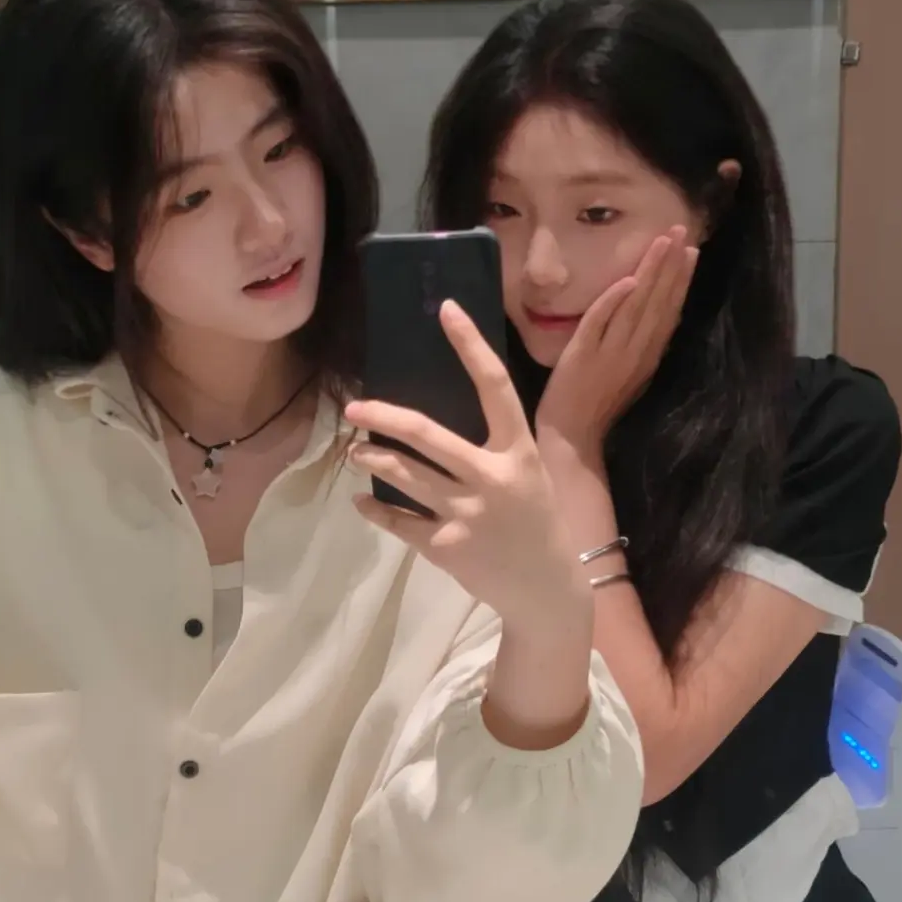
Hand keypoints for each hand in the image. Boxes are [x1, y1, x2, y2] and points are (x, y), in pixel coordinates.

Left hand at [346, 301, 572, 625]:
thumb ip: (493, 446)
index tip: (446, 309)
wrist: (547, 592)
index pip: (495, 386)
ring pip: (404, 476)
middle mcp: (493, 478)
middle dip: (384, 417)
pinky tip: (362, 501)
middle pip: (428, 435)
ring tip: (356, 450)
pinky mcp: (446, 548)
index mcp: (519, 452)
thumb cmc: (536, 522)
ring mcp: (467, 515)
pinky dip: (375, 510)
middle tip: (354, 406)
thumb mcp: (529, 474)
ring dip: (372, 458)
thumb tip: (436, 420)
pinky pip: (398, 521)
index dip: (471, 345)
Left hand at [535, 227, 697, 460]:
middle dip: (672, 265)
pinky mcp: (583, 355)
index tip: (692, 251)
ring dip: (651, 272)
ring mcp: (610, 354)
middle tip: (683, 230)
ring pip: (636, 306)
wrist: (569, 438)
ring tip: (664, 242)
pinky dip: (615, 301)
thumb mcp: (630, 376)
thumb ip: (643, 347)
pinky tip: (629, 280)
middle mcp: (635, 353)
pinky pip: (600, 323)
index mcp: (647, 357)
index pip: (669, 311)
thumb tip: (660, 318)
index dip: (681, 280)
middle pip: (659, 302)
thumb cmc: (595, 406)